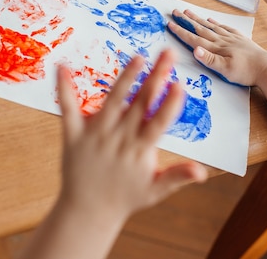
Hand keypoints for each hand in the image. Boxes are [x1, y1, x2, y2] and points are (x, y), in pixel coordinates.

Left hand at [56, 49, 207, 225]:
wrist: (87, 211)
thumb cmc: (125, 198)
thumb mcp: (155, 190)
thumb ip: (178, 176)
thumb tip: (203, 172)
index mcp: (140, 151)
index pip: (158, 124)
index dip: (169, 105)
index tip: (180, 85)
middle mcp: (119, 139)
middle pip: (140, 104)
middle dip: (155, 77)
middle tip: (168, 54)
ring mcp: (95, 135)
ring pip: (112, 102)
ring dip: (125, 78)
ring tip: (137, 57)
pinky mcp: (73, 135)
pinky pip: (68, 109)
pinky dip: (64, 89)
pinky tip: (62, 67)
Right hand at [167, 9, 266, 85]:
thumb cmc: (246, 72)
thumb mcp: (226, 70)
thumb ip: (209, 60)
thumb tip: (194, 49)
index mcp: (216, 48)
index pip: (194, 38)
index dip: (181, 31)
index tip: (170, 23)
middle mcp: (222, 41)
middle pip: (200, 28)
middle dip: (186, 20)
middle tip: (176, 11)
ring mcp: (231, 39)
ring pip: (211, 26)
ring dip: (199, 19)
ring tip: (189, 12)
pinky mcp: (239, 40)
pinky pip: (225, 28)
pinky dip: (216, 24)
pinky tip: (212, 21)